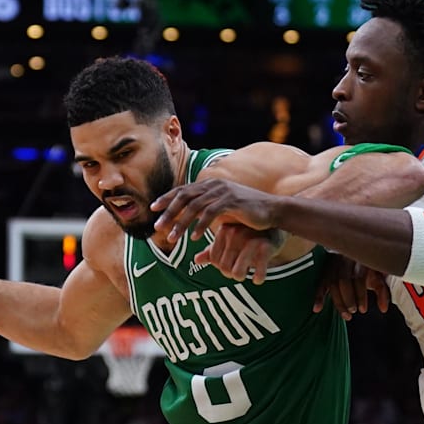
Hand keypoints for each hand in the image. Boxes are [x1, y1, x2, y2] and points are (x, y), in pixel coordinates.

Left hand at [152, 179, 278, 242]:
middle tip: (157, 227)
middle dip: (168, 212)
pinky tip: (194, 238)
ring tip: (172, 238)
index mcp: (210, 185)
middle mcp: (214, 185)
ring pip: (195, 207)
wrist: (272, 210)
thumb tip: (192, 226)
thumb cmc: (247, 212)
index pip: (182, 190)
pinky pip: (211, 213)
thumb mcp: (223, 209)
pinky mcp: (232, 201)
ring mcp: (223, 192)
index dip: (166, 198)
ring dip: (181, 224)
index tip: (152, 209)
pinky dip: (200, 226)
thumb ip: (207, 214)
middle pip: (184, 197)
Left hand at [193, 224, 282, 284]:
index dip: (220, 267)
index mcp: (224, 230)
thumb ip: (214, 250)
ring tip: (245, 276)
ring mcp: (251, 240)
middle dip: (230, 274)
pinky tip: (258, 279)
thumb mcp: (231, 240)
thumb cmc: (250, 235)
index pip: (214, 259)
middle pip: (224, 268)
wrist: (278, 224)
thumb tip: (196, 260)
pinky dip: (258, 278)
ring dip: (241, 277)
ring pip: (237, 272)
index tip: (228, 266)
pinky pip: (258, 270)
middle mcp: (236, 234)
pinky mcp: (266, 247)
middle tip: (237, 273)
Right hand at [313, 255, 389, 319]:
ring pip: (332, 284)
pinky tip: (317, 309)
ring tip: (346, 315)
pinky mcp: (325, 270)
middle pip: (343, 281)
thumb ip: (382, 292)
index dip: (360, 296)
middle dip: (348, 299)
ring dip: (338, 302)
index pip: (358, 278)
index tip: (363, 310)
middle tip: (353, 311)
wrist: (357, 251)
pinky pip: (320, 284)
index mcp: (360, 260)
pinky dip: (318, 297)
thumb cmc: (369, 267)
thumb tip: (383, 309)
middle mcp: (345, 260)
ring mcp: (333, 264)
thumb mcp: (378, 277)